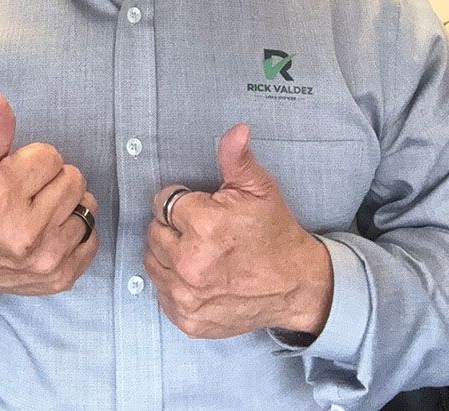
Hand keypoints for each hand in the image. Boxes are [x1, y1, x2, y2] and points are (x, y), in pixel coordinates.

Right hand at [0, 93, 98, 310]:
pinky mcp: (61, 277)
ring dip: (68, 204)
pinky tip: (52, 232)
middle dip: (53, 179)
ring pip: (87, 206)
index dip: (34, 161)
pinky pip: (93, 236)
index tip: (17, 174)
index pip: (50, 157)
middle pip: (73, 179)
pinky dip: (77, 230)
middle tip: (30, 193)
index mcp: (1, 199)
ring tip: (42, 212)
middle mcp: (25, 232)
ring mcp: (46, 258)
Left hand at [144, 124, 332, 338]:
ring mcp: (187, 296)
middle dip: (173, 227)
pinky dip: (173, 283)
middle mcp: (190, 264)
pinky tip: (197, 275)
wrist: (296, 285)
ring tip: (199, 251)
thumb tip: (236, 131)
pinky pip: (161, 292)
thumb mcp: (259, 188)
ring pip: (152, 261)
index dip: (181, 201)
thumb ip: (236, 158)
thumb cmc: (274, 234)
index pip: (163, 202)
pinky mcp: (188, 319)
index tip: (200, 208)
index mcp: (204, 226)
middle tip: (202, 230)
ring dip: (169, 254)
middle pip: (154, 231)